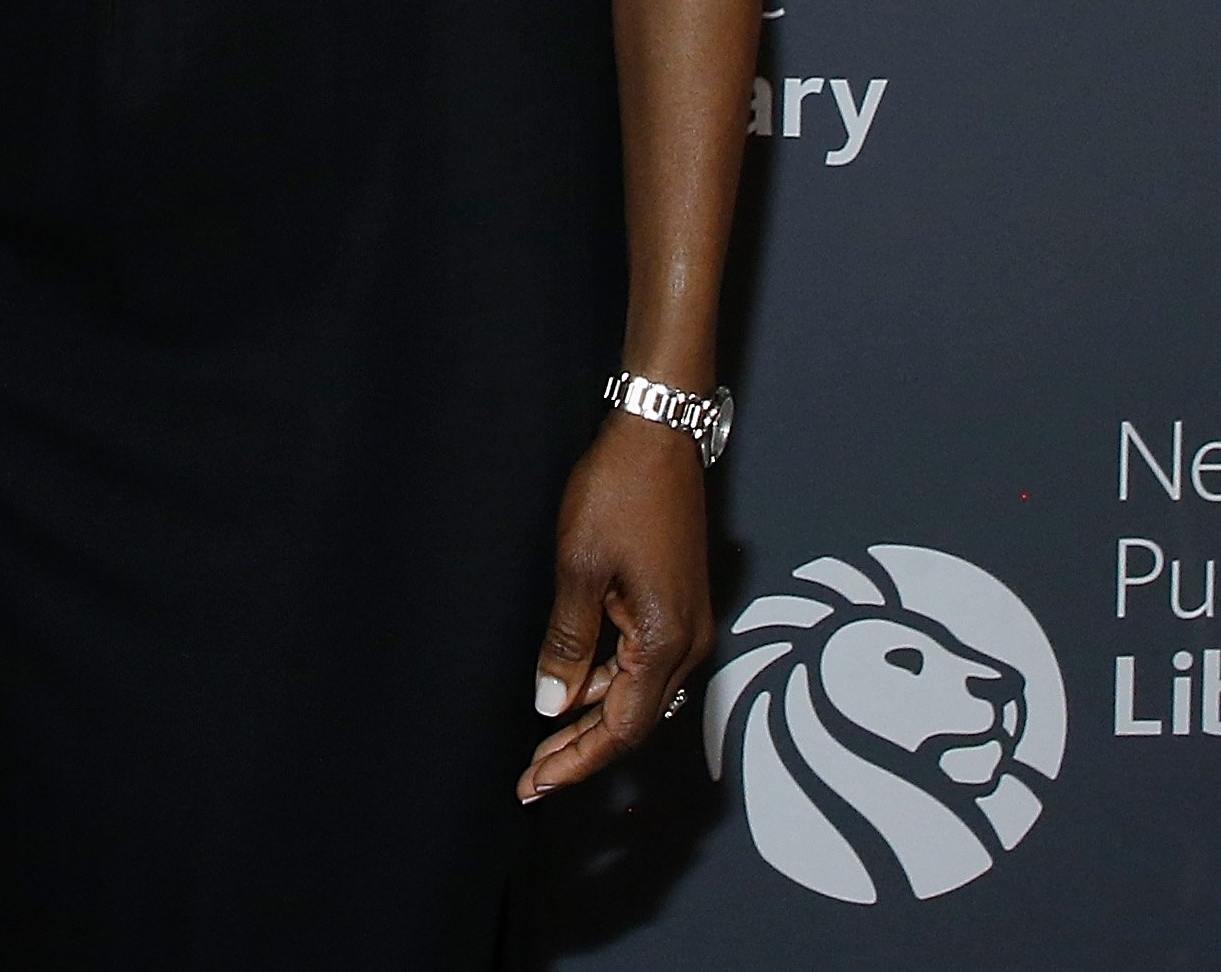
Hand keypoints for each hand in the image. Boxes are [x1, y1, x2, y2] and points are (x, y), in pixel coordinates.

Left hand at [519, 414, 714, 802]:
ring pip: (637, 693)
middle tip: (533, 780)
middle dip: (582, 753)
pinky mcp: (675, 605)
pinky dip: (605, 683)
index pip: (621, 727)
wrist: (658, 435)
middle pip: (633, 720)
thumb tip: (552, 705)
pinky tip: (571, 689)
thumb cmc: (619, 493)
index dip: (578, 762)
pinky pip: (641, 662)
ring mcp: (685, 624)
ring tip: (543, 745)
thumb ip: (568, 644)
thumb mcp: (580, 569)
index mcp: (666, 641)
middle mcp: (687, 642)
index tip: (537, 786)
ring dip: (592, 720)